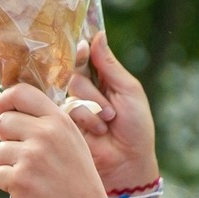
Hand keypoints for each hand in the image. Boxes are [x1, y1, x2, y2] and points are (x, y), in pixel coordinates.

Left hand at [0, 84, 114, 197]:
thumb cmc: (77, 177)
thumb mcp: (71, 139)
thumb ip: (46, 122)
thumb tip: (9, 109)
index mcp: (58, 120)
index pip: (20, 92)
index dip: (6, 100)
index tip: (5, 110)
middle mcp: (44, 134)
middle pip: (3, 122)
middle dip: (9, 138)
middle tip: (27, 154)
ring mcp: (30, 156)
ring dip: (9, 163)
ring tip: (34, 174)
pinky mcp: (18, 179)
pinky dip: (9, 183)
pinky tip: (29, 189)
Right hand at [67, 32, 159, 194]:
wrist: (128, 163)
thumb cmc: (136, 128)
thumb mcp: (129, 92)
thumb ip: (110, 65)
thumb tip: (97, 35)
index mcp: (102, 78)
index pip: (85, 55)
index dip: (81, 50)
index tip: (81, 48)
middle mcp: (84, 89)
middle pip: (75, 70)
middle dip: (94, 89)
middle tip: (111, 107)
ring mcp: (72, 104)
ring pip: (72, 89)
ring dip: (94, 106)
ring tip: (108, 122)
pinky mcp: (62, 120)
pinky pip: (67, 108)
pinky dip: (86, 118)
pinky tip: (98, 131)